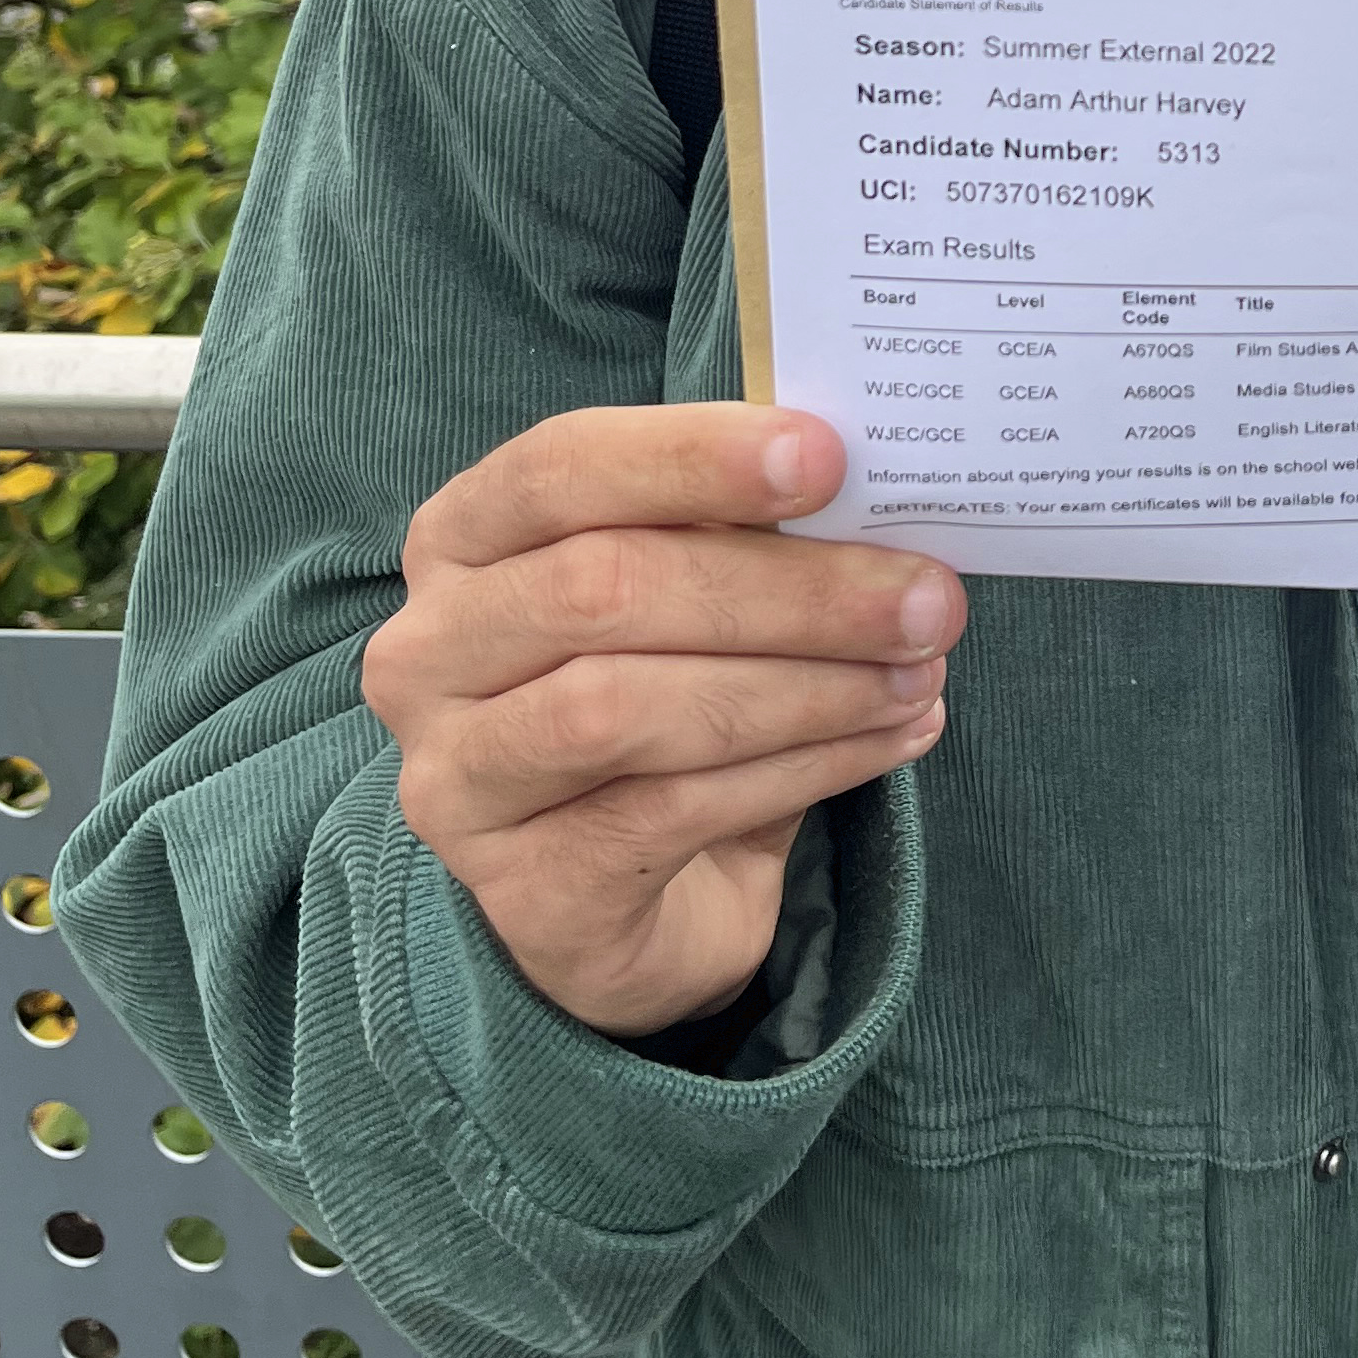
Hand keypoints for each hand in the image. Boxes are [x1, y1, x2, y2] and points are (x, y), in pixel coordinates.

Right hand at [363, 406, 961, 1039]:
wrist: (630, 902)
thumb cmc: (667, 702)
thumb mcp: (695, 595)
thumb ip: (746, 536)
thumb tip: (877, 493)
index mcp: (463, 540)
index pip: (557, 469)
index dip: (690, 456)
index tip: (827, 458)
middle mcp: (428, 653)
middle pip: (603, 588)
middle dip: (790, 590)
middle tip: (928, 597)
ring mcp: (456, 781)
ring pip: (628, 707)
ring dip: (805, 686)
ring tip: (921, 675)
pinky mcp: (521, 891)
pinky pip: (669, 812)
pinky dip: (804, 768)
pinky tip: (891, 740)